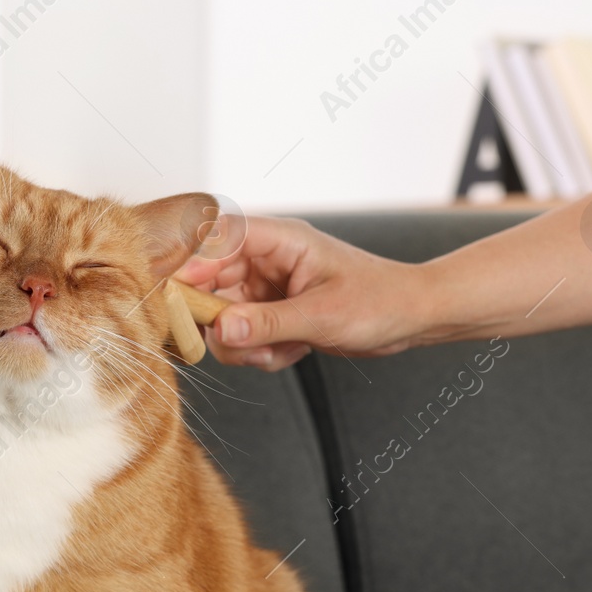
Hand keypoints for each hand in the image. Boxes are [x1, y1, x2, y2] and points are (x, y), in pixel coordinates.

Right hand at [174, 217, 433, 370]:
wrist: (412, 317)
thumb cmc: (380, 300)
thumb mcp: (323, 315)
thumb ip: (268, 322)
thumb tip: (221, 330)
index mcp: (279, 240)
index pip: (217, 239)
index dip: (192, 266)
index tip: (179, 300)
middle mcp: (265, 260)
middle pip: (209, 283)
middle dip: (220, 320)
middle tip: (237, 342)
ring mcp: (266, 287)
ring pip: (223, 316)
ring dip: (243, 343)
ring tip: (278, 351)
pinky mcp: (270, 312)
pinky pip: (242, 335)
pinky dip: (259, 351)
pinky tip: (291, 352)